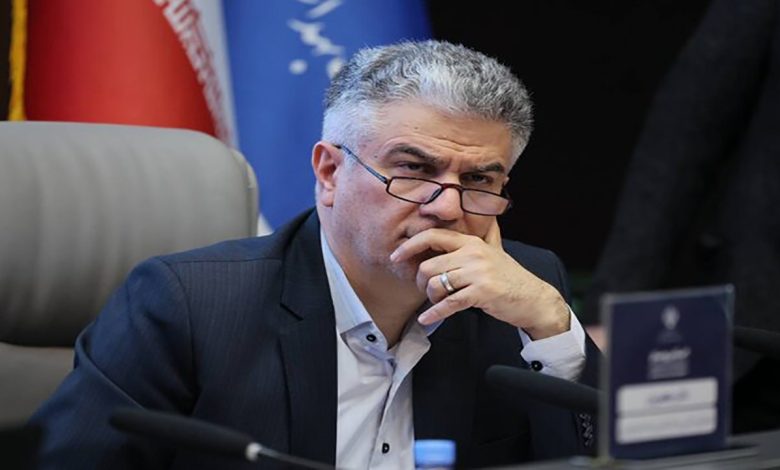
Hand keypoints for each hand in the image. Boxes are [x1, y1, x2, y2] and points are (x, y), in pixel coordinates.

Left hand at [390, 221, 569, 339]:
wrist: (533, 298)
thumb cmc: (510, 277)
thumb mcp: (496, 250)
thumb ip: (487, 234)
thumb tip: (489, 215)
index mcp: (471, 242)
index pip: (433, 236)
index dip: (410, 245)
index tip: (396, 256)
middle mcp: (472, 253)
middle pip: (428, 265)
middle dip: (421, 282)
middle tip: (425, 292)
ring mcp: (477, 272)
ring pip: (436, 283)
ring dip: (430, 298)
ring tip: (436, 303)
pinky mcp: (481, 292)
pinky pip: (449, 303)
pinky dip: (434, 313)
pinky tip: (427, 319)